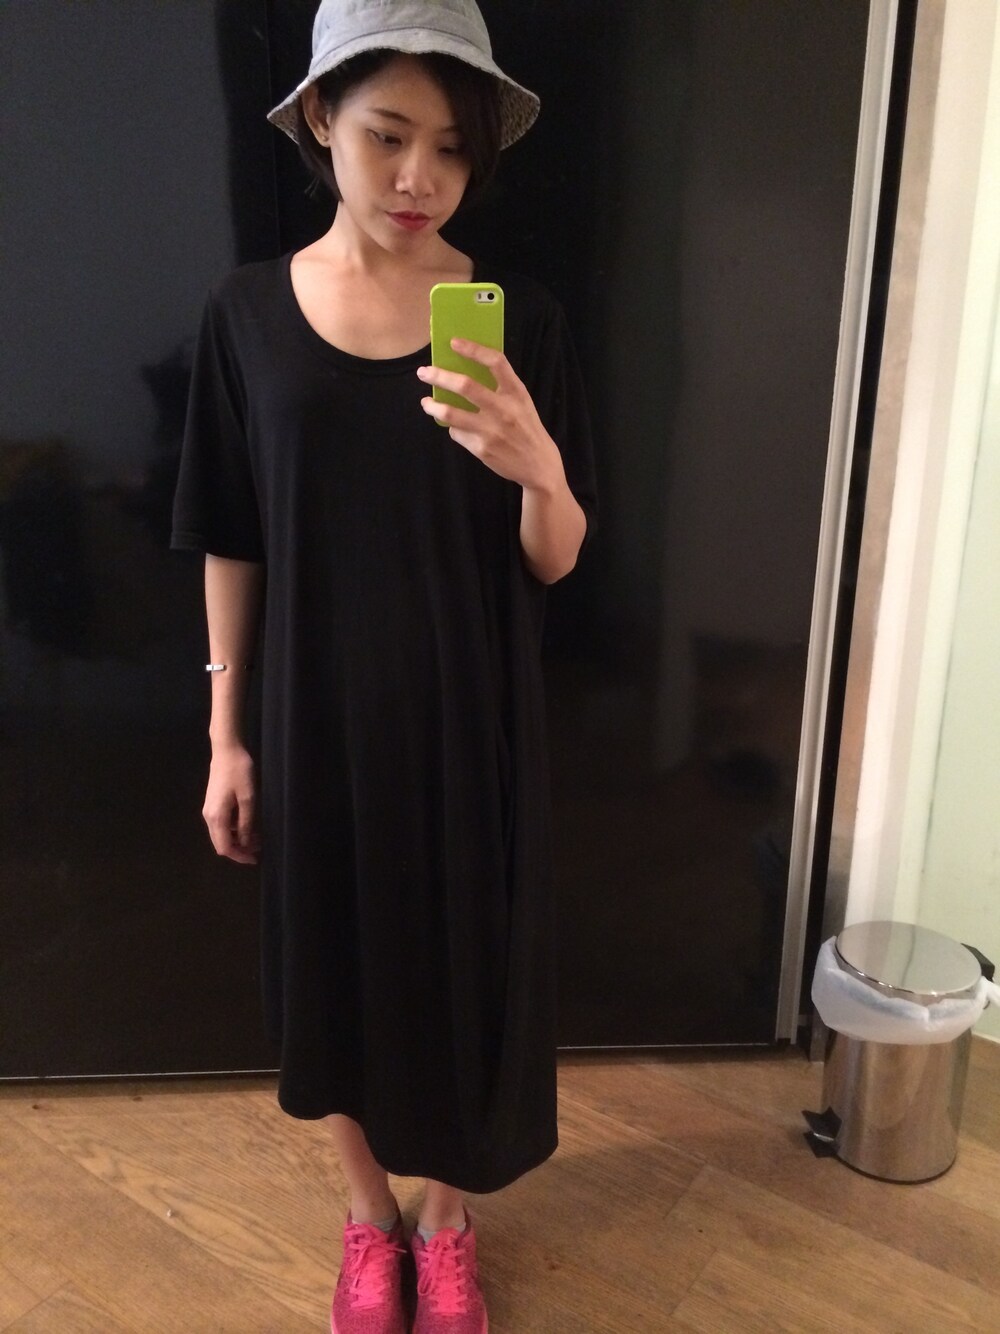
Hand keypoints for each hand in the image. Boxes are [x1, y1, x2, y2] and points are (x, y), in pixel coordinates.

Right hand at [203, 744, 258, 864]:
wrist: (226, 751)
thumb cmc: (239, 772)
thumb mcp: (248, 798)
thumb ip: (246, 822)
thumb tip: (245, 842)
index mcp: (216, 817)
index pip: (225, 847)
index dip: (239, 856)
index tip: (255, 859)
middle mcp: (209, 817)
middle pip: (221, 843)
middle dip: (240, 849)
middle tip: (259, 848)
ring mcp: (209, 810)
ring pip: (221, 835)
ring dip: (238, 839)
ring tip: (257, 837)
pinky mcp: (213, 804)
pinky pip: (222, 825)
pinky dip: (234, 829)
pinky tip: (248, 825)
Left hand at [416, 340, 562, 491]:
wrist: (538, 465)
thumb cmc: (527, 428)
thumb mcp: (522, 403)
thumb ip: (500, 388)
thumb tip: (464, 372)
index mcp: (516, 392)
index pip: (496, 362)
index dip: (474, 350)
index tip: (454, 342)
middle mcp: (504, 409)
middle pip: (466, 386)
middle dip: (440, 376)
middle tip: (424, 372)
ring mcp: (491, 430)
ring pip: (451, 413)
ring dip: (433, 406)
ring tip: (425, 402)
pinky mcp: (481, 448)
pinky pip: (457, 433)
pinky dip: (452, 427)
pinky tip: (454, 426)